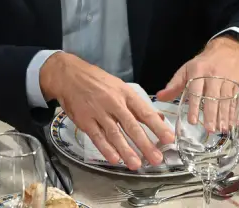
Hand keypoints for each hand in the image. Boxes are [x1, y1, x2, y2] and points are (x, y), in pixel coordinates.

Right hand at [39, 53, 172, 169]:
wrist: (69, 75)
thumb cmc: (96, 81)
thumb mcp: (120, 86)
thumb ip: (138, 104)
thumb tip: (158, 118)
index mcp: (125, 93)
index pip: (145, 112)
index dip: (158, 126)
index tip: (169, 138)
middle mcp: (113, 103)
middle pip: (132, 126)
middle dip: (145, 144)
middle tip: (156, 158)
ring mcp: (98, 112)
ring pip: (115, 134)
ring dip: (127, 151)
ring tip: (136, 164)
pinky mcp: (85, 120)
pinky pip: (97, 137)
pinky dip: (106, 148)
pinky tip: (115, 159)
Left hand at [157, 36, 238, 130]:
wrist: (227, 50)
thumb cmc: (203, 64)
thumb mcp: (187, 70)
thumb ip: (174, 85)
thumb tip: (160, 98)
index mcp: (199, 71)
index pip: (196, 91)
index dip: (194, 107)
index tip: (193, 121)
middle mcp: (215, 75)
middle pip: (213, 97)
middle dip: (212, 114)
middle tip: (210, 129)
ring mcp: (230, 78)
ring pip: (227, 99)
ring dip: (225, 116)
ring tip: (222, 129)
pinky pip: (238, 99)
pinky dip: (236, 112)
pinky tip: (233, 123)